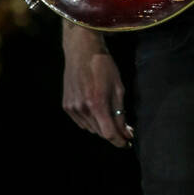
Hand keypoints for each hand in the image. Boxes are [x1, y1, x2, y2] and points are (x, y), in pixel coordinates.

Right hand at [62, 28, 132, 147]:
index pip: (109, 133)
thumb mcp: (118, 89)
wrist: (81, 51)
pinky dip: (91, 120)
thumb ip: (121, 113)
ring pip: (91, 129)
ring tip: (109, 114)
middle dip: (113, 132)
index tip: (127, 143)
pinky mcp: (66, 106)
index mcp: (97, 104)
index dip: (120, 141)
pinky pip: (82, 122)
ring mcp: (72, 108)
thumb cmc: (104, 67)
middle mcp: (83, 109)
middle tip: (124, 127)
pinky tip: (96, 109)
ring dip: (102, 126)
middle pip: (100, 133)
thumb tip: (126, 133)